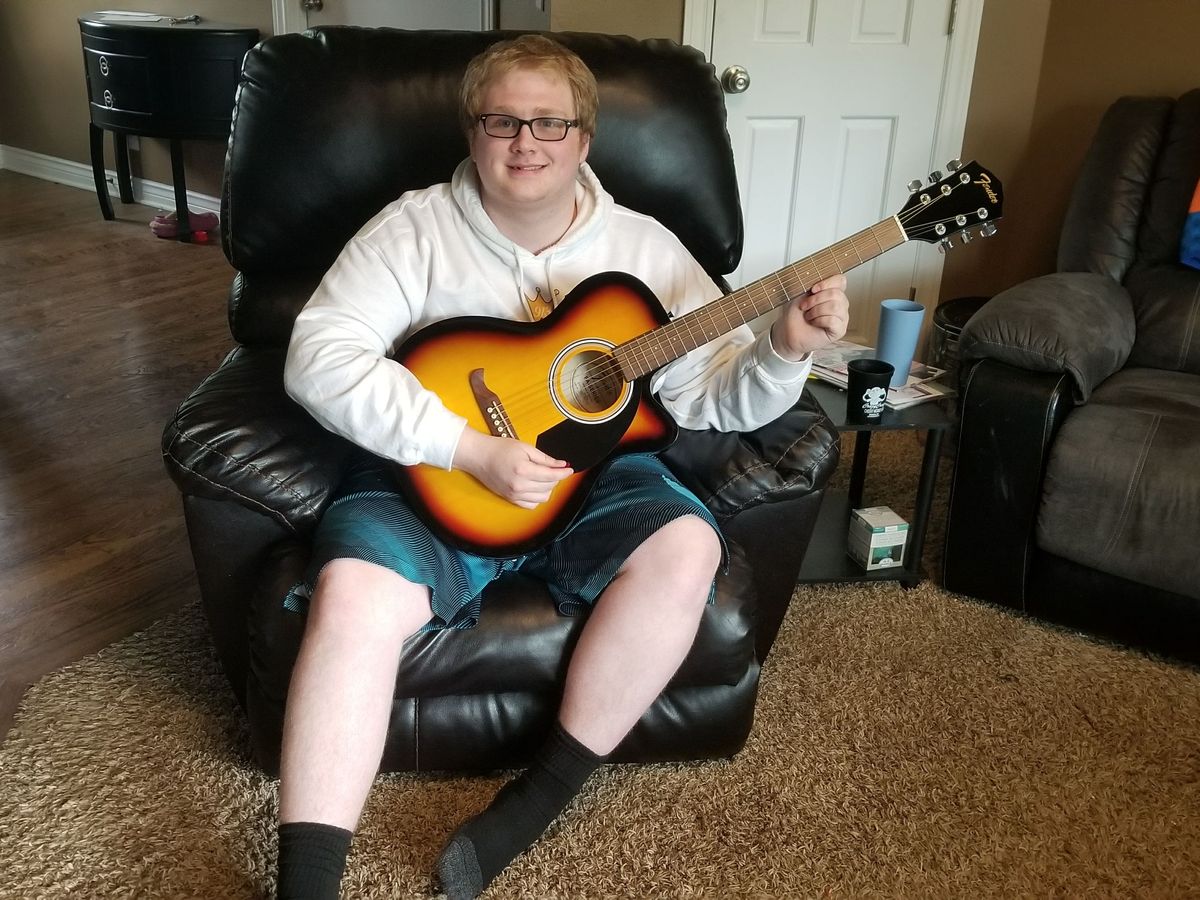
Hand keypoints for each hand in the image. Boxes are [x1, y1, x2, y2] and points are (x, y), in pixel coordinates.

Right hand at [451, 428, 573, 508]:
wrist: (479, 456)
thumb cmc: (499, 449)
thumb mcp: (525, 448)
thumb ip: (545, 458)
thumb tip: (561, 465)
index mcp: (523, 470)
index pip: (551, 476)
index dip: (564, 473)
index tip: (570, 469)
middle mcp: (519, 485)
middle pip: (549, 487)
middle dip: (556, 478)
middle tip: (555, 469)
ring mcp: (514, 494)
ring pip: (542, 498)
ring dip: (548, 488)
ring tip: (544, 477)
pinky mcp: (510, 499)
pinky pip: (531, 505)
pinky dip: (537, 497)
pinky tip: (535, 487)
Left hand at [770, 274, 849, 360]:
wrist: (788, 332)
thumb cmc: (794, 314)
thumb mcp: (799, 293)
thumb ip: (809, 282)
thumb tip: (813, 273)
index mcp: (832, 292)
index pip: (841, 280)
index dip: (827, 283)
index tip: (812, 289)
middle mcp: (840, 304)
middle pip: (836, 294)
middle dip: (815, 300)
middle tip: (804, 306)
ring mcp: (841, 317)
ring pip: (835, 307)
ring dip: (816, 311)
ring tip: (808, 316)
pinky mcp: (839, 330)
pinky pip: (833, 320)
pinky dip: (819, 320)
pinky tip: (814, 323)